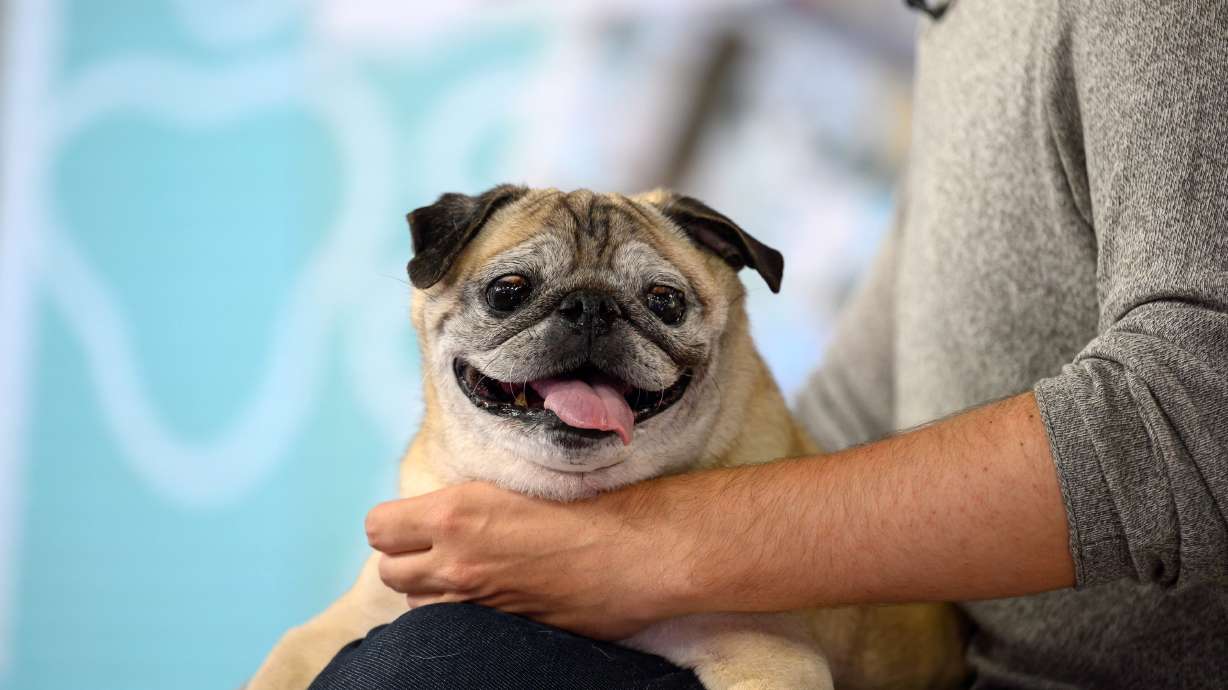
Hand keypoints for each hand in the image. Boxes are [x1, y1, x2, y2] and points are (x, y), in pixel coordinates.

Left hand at [364, 479, 703, 639]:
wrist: (638, 552)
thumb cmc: (591, 505)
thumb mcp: (515, 486)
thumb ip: (468, 503)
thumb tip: (440, 516)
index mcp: (456, 514)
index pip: (378, 527)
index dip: (395, 524)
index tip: (417, 520)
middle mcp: (456, 561)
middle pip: (388, 570)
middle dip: (407, 559)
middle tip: (440, 548)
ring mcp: (476, 601)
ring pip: (416, 604)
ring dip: (431, 590)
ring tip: (467, 573)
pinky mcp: (500, 628)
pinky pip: (454, 625)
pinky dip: (461, 613)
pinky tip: (490, 595)